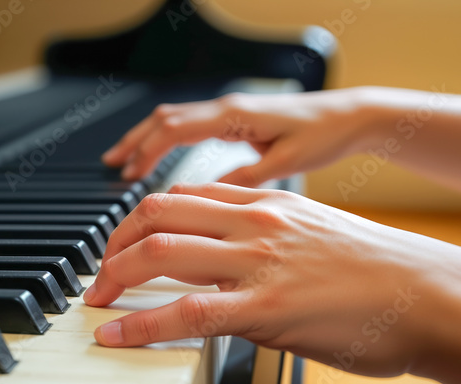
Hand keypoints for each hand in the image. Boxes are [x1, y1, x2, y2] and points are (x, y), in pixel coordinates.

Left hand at [83, 183, 460, 376]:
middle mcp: (257, 221)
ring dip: (114, 277)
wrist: (438, 297)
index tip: (122, 245)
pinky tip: (113, 336)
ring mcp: (259, 261)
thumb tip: (232, 271)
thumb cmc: (386, 275)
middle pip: (157, 212)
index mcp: (270, 203)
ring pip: (160, 251)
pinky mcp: (266, 308)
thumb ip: (271, 243)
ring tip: (96, 304)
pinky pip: (184, 312)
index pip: (184, 196)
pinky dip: (137, 324)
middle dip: (113, 244)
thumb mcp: (320, 237)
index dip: (140, 220)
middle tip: (99, 274)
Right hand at [102, 90, 375, 186]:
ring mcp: (228, 112)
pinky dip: (164, 138)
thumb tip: (207, 197)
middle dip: (134, 143)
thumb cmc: (323, 135)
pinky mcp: (234, 119)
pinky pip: (188, 124)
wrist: (348, 116)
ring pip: (172, 118)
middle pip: (164, 120)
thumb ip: (246, 177)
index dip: (147, 153)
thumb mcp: (286, 163)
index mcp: (234, 117)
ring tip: (121, 161)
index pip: (175, 130)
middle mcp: (226, 109)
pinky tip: (158, 155)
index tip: (128, 176)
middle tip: (111, 169)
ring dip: (144, 137)